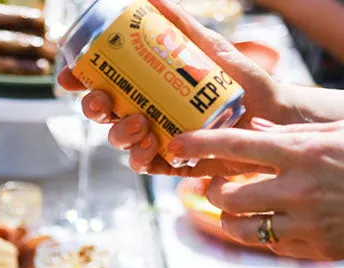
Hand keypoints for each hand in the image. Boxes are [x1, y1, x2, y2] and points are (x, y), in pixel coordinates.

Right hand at [56, 0, 290, 176]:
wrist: (273, 117)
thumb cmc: (242, 81)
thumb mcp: (212, 48)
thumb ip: (182, 25)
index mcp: (146, 85)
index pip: (105, 81)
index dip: (81, 79)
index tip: (70, 74)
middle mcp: (146, 112)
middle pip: (106, 114)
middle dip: (95, 108)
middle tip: (103, 101)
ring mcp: (157, 139)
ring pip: (121, 141)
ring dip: (120, 134)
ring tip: (139, 124)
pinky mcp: (172, 164)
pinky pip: (146, 166)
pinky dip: (142, 158)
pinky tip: (150, 147)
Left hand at [174, 120, 343, 259]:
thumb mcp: (337, 134)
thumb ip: (290, 136)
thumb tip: (252, 133)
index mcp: (302, 152)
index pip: (237, 146)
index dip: (200, 145)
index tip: (175, 147)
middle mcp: (297, 189)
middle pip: (228, 196)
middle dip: (214, 191)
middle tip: (215, 185)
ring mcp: (303, 223)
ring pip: (241, 228)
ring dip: (229, 219)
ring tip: (233, 209)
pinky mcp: (312, 250)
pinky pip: (269, 245)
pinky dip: (261, 235)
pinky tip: (268, 224)